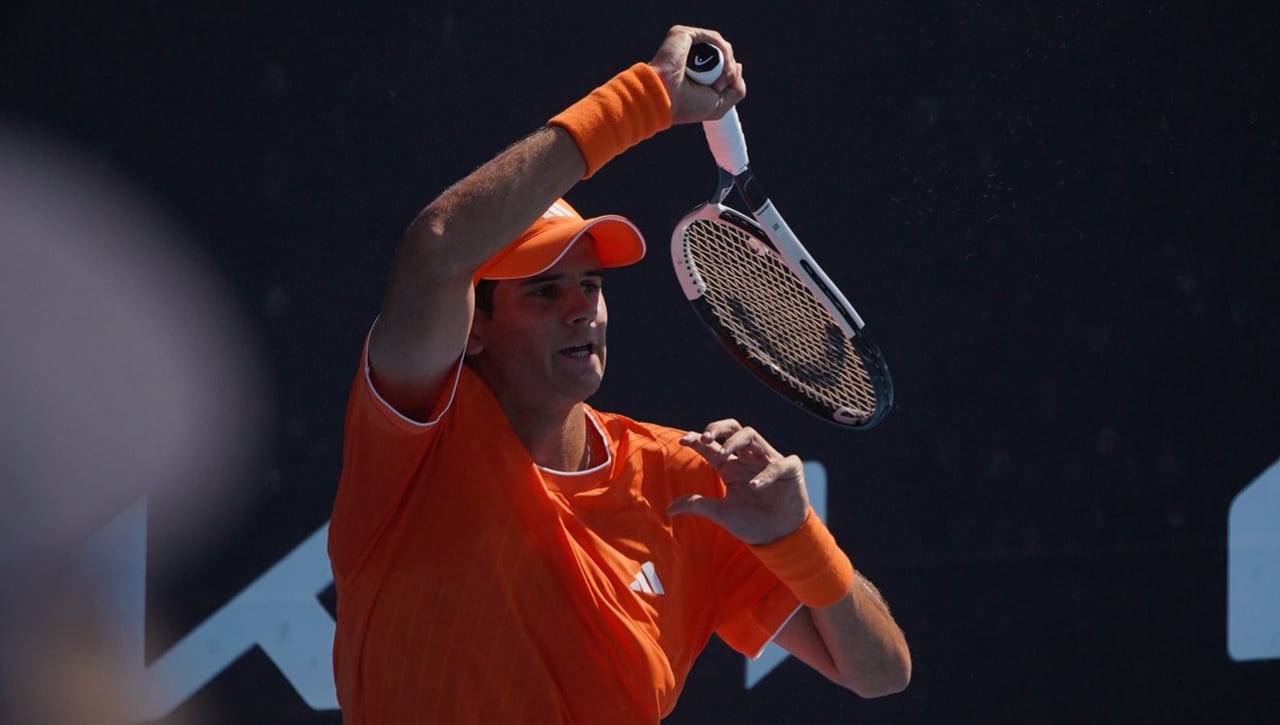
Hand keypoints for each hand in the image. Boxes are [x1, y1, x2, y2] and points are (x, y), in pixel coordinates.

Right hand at [648, 25, 746, 124]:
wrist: (665, 99)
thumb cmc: (687, 106)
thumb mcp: (720, 105)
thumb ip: (736, 89)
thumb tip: (738, 65)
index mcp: (695, 71)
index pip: (721, 67)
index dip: (729, 76)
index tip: (722, 89)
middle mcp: (691, 56)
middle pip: (725, 57)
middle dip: (729, 73)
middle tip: (717, 88)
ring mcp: (687, 45)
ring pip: (722, 48)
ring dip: (726, 67)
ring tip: (715, 83)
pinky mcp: (684, 35)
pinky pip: (715, 38)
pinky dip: (723, 54)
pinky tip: (718, 68)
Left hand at [667, 419, 809, 544]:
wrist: (778, 538)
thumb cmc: (751, 522)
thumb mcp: (721, 513)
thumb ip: (698, 505)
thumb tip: (669, 509)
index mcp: (730, 466)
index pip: (712, 446)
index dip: (697, 439)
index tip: (683, 440)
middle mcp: (747, 459)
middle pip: (733, 429)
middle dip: (718, 428)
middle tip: (705, 437)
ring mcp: (768, 461)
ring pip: (751, 435)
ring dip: (735, 441)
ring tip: (724, 454)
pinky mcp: (790, 470)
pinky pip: (778, 464)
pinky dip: (766, 473)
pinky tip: (755, 486)